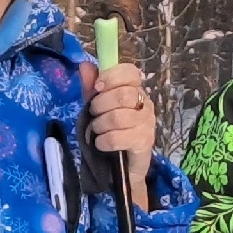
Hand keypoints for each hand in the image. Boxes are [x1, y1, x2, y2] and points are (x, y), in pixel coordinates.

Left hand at [82, 57, 156, 189]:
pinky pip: (118, 137)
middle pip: (123, 95)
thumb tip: (85, 64)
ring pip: (118, 117)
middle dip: (100, 105)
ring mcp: (147, 123)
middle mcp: (145, 104)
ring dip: (100, 125)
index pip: (130, 72)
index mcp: (135, 90)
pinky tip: (101, 144)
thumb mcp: (96, 108)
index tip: (97, 87)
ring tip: (97, 130)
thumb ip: (91, 87)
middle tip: (94, 114)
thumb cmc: (110, 132)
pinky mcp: (144, 143)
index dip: (112, 76)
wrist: (122, 167)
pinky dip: (103, 141)